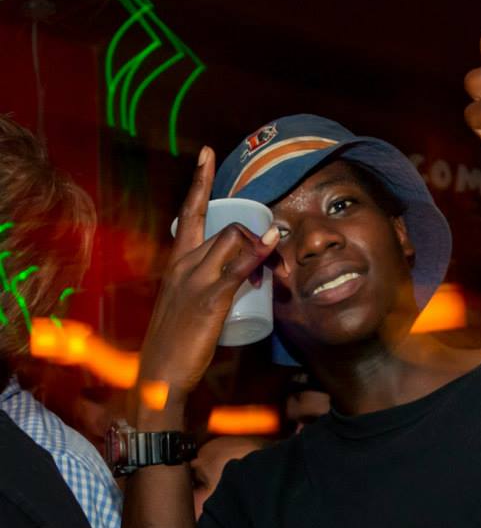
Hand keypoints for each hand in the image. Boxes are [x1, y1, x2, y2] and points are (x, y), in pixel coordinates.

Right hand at [137, 147, 278, 402]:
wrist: (158, 374)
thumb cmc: (174, 344)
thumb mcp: (186, 306)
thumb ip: (206, 289)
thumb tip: (235, 280)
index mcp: (177, 263)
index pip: (189, 213)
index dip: (200, 182)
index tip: (208, 153)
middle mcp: (183, 264)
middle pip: (223, 227)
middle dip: (253, 234)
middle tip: (274, 250)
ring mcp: (195, 280)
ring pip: (232, 240)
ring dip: (260, 249)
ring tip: (274, 271)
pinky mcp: (209, 299)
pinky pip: (238, 269)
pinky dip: (257, 255)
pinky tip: (272, 245)